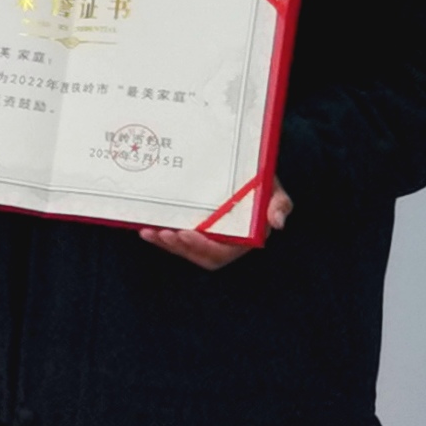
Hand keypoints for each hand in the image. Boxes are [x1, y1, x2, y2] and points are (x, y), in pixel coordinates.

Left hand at [142, 181, 289, 269]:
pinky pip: (178, 238)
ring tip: (150, 232)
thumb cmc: (261, 180)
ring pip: (186, 249)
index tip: (186, 233)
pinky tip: (146, 228)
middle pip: (201, 256)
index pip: (224, 252)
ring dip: (167, 244)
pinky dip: (161, 236)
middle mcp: (226, 241)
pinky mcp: (195, 228)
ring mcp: (209, 236)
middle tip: (163, 233)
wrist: (246, 169)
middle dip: (181, 248)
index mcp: (245, 237)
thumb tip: (277, 223)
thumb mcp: (274, 188)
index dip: (204, 248)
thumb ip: (280, 204)